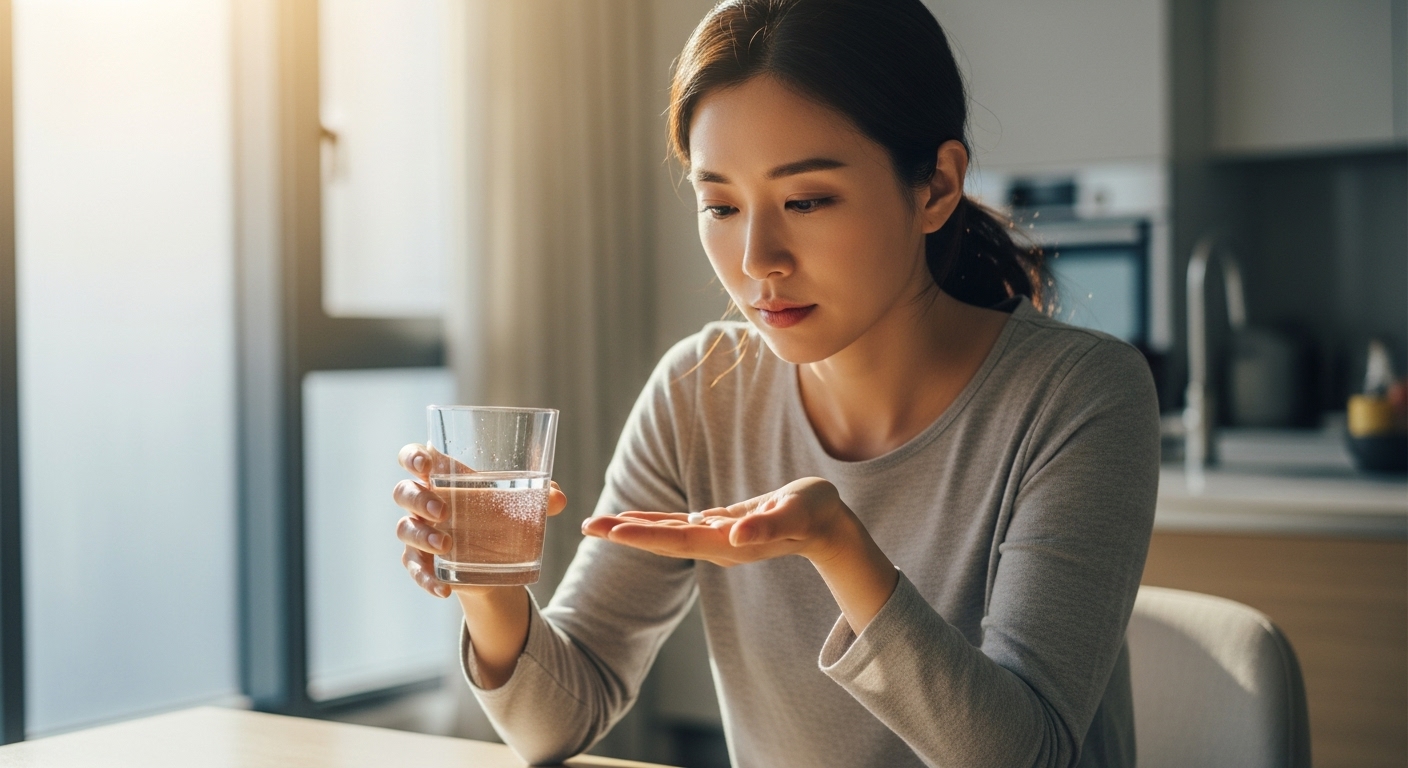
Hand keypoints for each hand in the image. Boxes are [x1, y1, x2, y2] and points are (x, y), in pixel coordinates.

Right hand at [393, 443, 567, 597]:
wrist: (497, 559)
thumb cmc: (501, 515)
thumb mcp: (520, 505)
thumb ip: (540, 498)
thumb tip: (558, 498)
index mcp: (444, 476)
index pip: (414, 457)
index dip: (413, 457)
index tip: (424, 464)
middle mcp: (424, 501)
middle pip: (404, 492)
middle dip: (419, 499)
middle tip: (443, 512)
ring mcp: (419, 532)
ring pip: (405, 529)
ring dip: (422, 537)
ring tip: (446, 546)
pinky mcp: (422, 561)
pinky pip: (415, 569)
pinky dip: (426, 579)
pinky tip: (443, 589)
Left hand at [581, 477, 853, 566]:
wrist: (828, 525)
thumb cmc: (816, 513)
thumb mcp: (797, 512)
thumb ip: (768, 525)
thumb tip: (735, 535)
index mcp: (730, 543)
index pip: (677, 540)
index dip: (643, 535)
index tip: (611, 531)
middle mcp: (717, 546)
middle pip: (662, 541)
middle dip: (623, 534)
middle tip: (585, 526)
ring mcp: (717, 540)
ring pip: (666, 534)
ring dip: (632, 529)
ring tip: (599, 524)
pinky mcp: (720, 529)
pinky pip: (679, 527)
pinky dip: (654, 523)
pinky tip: (634, 520)